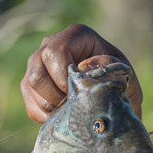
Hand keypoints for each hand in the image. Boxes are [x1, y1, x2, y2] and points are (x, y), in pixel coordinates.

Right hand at [21, 24, 143, 121]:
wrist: (113, 96)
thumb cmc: (119, 80)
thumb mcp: (122, 72)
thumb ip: (107, 65)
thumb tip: (83, 66)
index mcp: (75, 35)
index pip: (54, 52)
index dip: (63, 76)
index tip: (81, 91)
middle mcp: (50, 44)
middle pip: (37, 73)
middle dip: (56, 96)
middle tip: (77, 106)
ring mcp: (36, 64)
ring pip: (30, 88)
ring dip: (51, 107)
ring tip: (73, 112)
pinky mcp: (30, 85)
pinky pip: (30, 104)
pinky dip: (47, 117)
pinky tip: (65, 117)